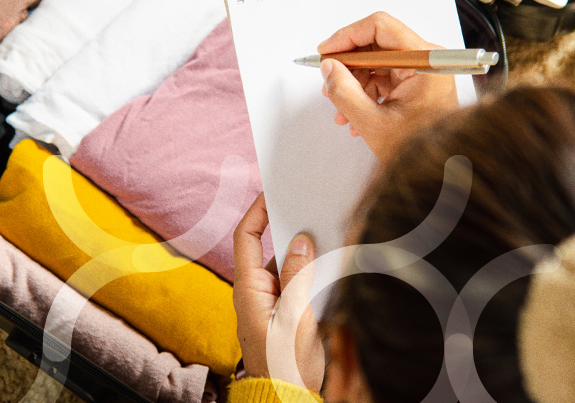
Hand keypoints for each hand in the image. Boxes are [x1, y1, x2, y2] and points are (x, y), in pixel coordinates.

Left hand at [233, 194, 323, 389]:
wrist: (285, 400)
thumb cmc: (286, 365)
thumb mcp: (296, 319)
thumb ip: (297, 277)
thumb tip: (300, 240)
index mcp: (249, 290)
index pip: (246, 238)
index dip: (258, 211)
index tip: (274, 191)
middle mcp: (255, 293)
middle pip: (267, 248)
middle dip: (287, 228)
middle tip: (309, 207)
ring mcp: (268, 303)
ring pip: (284, 266)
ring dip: (302, 252)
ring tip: (325, 232)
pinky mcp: (282, 314)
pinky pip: (293, 283)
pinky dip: (308, 272)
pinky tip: (327, 264)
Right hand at [318, 11, 460, 163]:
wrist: (444, 174)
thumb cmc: (422, 151)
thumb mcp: (373, 123)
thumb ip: (344, 92)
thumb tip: (328, 68)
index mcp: (425, 62)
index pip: (380, 28)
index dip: (347, 36)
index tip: (327, 50)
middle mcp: (427, 60)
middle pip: (376, 45)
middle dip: (348, 66)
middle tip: (329, 82)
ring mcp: (423, 72)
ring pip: (377, 64)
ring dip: (354, 85)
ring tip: (341, 110)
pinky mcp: (418, 85)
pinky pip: (384, 78)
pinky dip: (366, 93)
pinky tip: (355, 115)